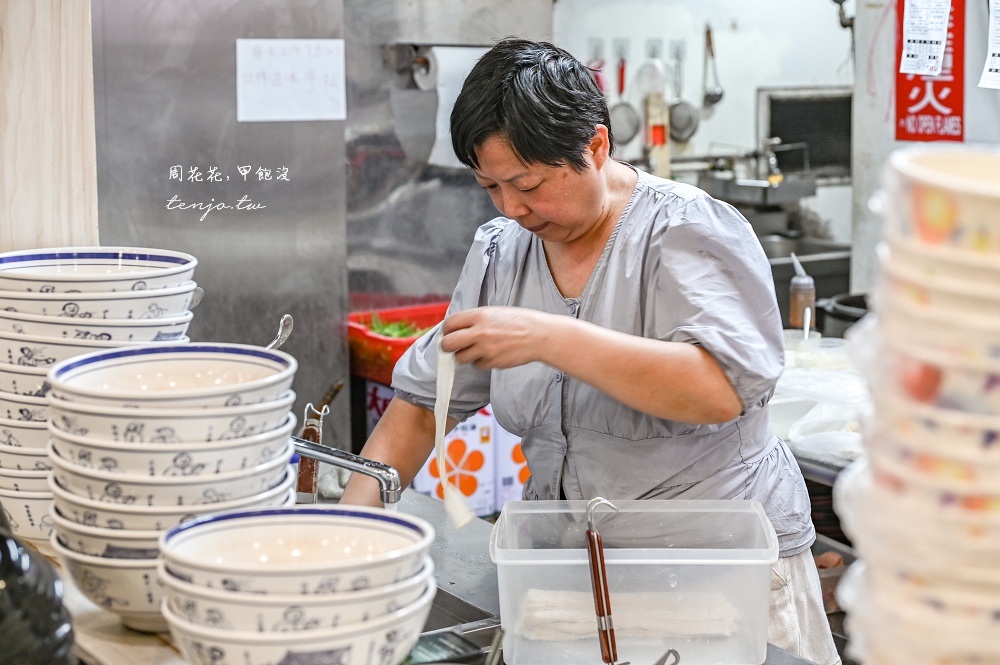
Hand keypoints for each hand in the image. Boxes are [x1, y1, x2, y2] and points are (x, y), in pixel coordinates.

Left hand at [440, 306, 554, 369]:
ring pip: (460, 358)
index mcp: (480, 316)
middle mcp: (480, 332)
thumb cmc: (519, 322)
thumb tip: (457, 328)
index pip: (450, 323)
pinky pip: (477, 365)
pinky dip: (481, 361)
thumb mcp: (495, 312)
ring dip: (464, 355)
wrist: (539, 335)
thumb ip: (476, 320)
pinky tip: (491, 354)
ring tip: (476, 350)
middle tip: (452, 346)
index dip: (447, 329)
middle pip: (448, 344)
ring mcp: (486, 349)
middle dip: (447, 346)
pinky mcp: (493, 362)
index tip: (449, 333)